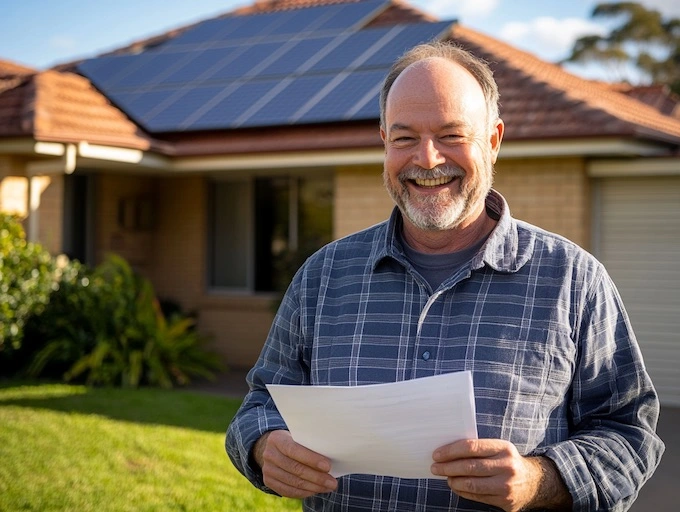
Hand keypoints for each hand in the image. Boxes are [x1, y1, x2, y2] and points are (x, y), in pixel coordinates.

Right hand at [253, 430, 336, 497]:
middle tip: (332, 482)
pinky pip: (288, 491)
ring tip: (327, 487)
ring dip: (313, 487)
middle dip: (316, 477)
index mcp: (277, 439)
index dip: (311, 459)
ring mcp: (267, 469)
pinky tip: (315, 490)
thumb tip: (330, 457)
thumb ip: (308, 444)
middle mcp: (269, 454)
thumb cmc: (292, 441)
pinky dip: (304, 492)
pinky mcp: (268, 481)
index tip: (327, 466)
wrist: (272, 448)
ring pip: (293, 482)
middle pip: (295, 468)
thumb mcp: (297, 436)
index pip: (294, 450)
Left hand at [431, 439, 569, 511]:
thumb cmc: (507, 461)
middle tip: (435, 467)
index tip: (437, 454)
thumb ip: (478, 449)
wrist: (534, 482)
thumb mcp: (498, 449)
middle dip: (447, 467)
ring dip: (453, 481)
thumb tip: (447, 452)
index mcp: (503, 448)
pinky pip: (477, 497)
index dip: (450, 451)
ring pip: (471, 484)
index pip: (471, 447)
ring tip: (446, 478)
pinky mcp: (506, 502)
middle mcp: (507, 466)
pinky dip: (463, 492)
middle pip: (469, 467)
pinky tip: (456, 487)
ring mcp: (507, 486)